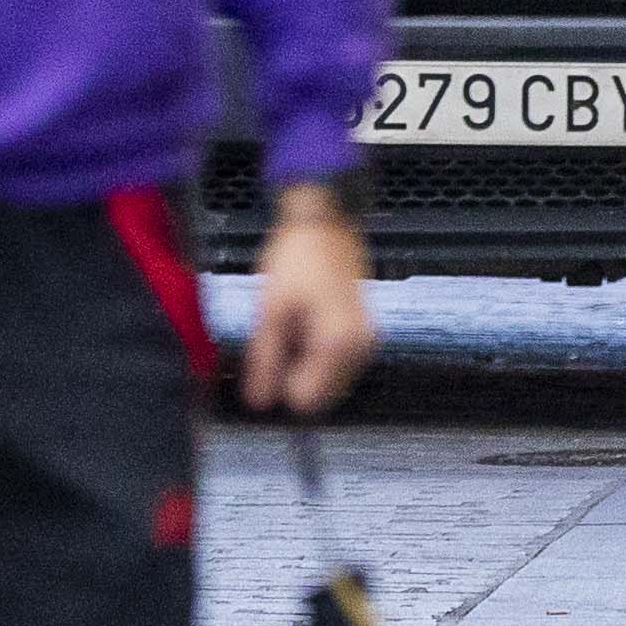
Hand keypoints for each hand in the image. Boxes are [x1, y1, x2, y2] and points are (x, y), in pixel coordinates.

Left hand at [244, 191, 377, 413]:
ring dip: (306, 366)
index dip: (280, 384)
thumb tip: (259, 404)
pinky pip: (337, 365)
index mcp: (338, 346)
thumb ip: (265, 361)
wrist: (325, 222)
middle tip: (282, 336)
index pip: (305, 402)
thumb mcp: (270, 311)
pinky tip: (307, 323)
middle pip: (320, 396)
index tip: (270, 354)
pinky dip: (318, 355)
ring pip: (329, 382)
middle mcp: (360, 350)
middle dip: (295, 376)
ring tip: (295, 325)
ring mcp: (366, 343)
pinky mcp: (365, 335)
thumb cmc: (296, 260)